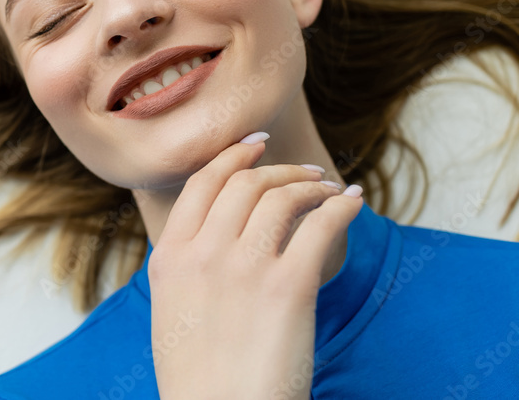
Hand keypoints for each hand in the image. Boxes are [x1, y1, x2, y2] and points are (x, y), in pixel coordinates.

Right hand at [148, 133, 362, 398]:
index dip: (232, 157)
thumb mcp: (171, 309)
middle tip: (303, 170)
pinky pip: (320, 226)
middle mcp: (204, 253)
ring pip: (281, 197)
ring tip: (328, 189)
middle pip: (245, 184)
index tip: (254, 146)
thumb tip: (215, 235)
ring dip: (311, 185)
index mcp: (170, 257)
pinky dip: (341, 207)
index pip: (201, 184)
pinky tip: (352, 203)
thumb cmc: (198, 378)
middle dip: (278, 168)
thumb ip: (187, 266)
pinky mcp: (289, 287)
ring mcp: (245, 267)